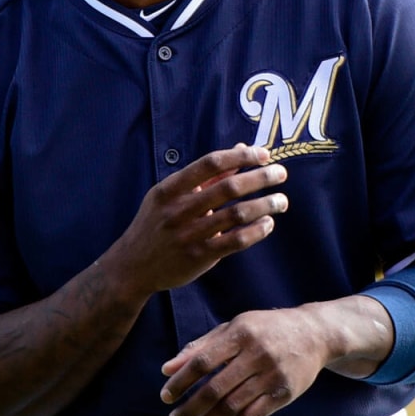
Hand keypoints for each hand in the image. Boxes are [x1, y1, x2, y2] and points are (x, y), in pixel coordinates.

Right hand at [109, 143, 288, 295]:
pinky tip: (269, 223)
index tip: (264, 154)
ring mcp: (189, 234)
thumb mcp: (171, 195)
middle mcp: (179, 210)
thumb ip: (207, 175)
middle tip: (281, 174)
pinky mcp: (199, 256)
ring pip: (236, 214)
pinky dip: (256, 231)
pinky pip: (235, 241)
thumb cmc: (157, 223)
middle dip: (260, 178)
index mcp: (170, 189)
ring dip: (265, 205)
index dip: (241, 156)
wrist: (132, 266)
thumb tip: (241, 148)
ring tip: (282, 200)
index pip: (210, 163)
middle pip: (228, 187)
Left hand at [158, 307, 330, 415]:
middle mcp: (257, 353)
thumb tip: (168, 368)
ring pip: (232, 407)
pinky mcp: (284, 393)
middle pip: (215, 389)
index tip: (166, 396)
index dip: (181, 382)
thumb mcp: (234, 326)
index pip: (203, 361)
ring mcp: (272, 375)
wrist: (314, 333)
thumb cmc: (267, 329)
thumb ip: (200, 346)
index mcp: (240, 333)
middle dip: (190, 409)